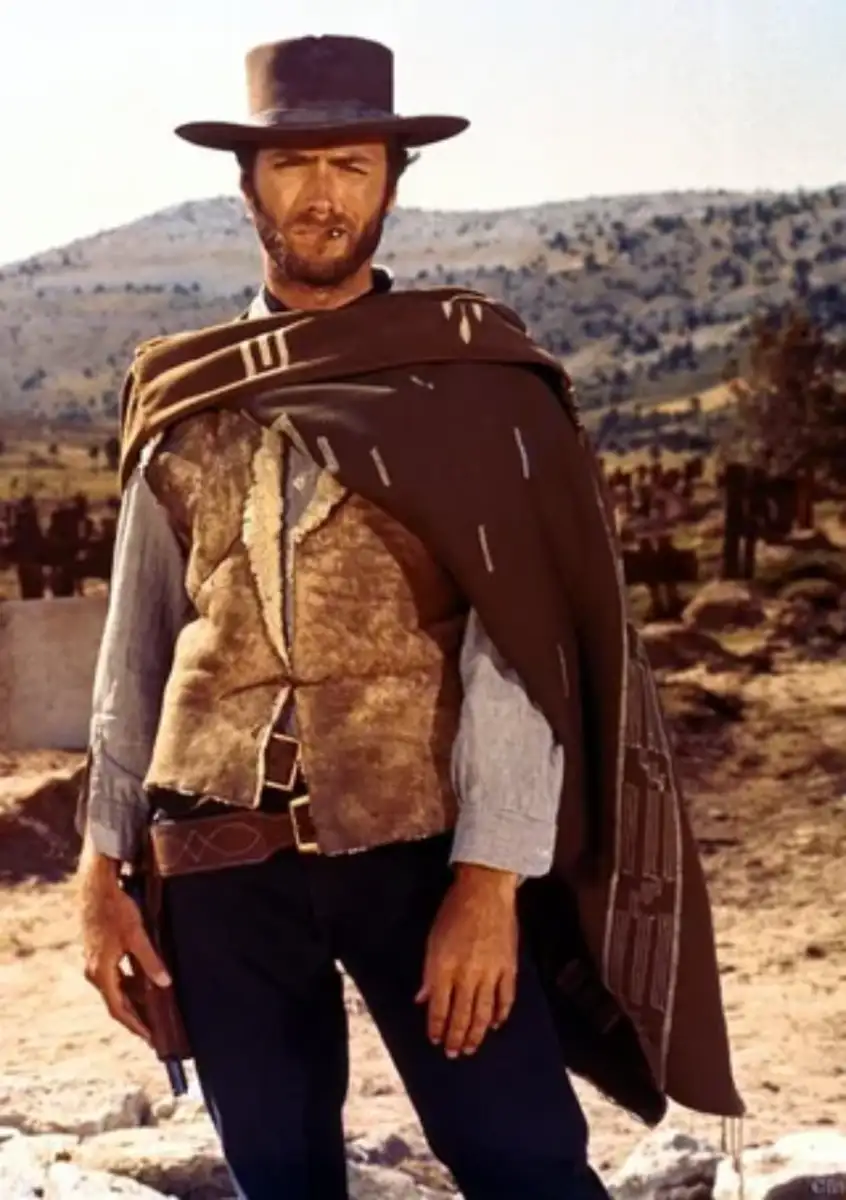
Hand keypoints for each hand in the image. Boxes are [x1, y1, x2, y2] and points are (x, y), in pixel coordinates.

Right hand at [77, 845, 170, 1043]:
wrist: (96, 886)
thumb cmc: (116, 909)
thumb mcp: (137, 936)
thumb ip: (150, 961)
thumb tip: (165, 984)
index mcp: (101, 972)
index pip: (118, 1009)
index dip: (135, 1025)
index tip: (150, 1038)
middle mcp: (94, 971)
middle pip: (117, 1001)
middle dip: (137, 1016)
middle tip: (156, 1029)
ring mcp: (94, 961)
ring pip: (116, 988)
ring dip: (134, 998)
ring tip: (155, 1008)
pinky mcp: (98, 951)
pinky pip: (115, 975)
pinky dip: (130, 982)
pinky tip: (145, 981)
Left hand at [415, 864, 518, 1058]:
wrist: (485, 891)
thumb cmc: (454, 911)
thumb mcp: (433, 940)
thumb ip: (429, 973)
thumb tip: (423, 999)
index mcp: (445, 967)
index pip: (439, 1008)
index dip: (437, 1027)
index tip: (435, 1040)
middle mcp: (468, 974)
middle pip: (461, 1016)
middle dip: (456, 1038)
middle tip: (454, 1054)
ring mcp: (491, 972)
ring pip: (484, 1013)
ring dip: (476, 1034)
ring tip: (471, 1048)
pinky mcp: (509, 967)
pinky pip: (506, 998)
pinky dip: (501, 1014)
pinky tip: (496, 1025)